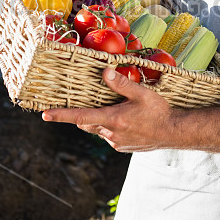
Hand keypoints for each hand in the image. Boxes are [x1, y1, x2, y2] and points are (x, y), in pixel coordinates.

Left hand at [41, 67, 177, 152]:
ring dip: (101, 120)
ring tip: (118, 110)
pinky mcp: (122, 147)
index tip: (45, 115)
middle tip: (89, 101)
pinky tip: (127, 120)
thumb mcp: (142, 94)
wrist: (175, 133)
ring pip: (98, 129)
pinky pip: (109, 136)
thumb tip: (104, 72)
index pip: (80, 117)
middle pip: (87, 123)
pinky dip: (111, 127)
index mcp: (113, 120)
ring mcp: (116, 143)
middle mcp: (111, 134)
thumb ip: (122, 84)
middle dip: (84, 113)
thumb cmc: (159, 111)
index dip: (61, 115)